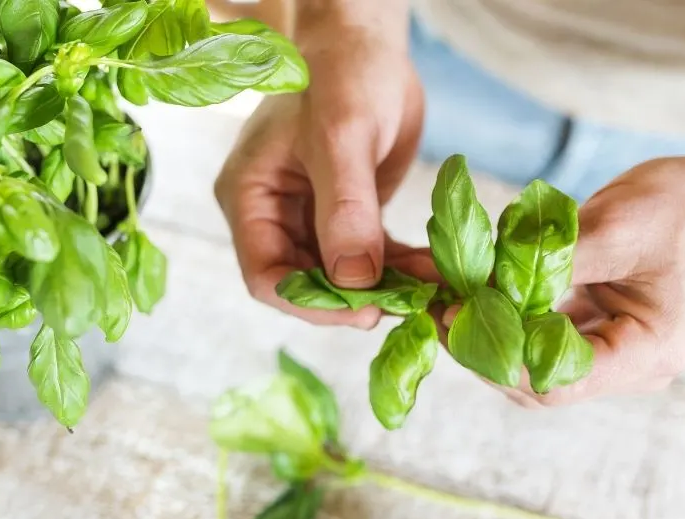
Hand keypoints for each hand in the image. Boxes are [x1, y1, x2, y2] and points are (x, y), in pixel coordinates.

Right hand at [215, 6, 422, 328]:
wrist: (365, 43)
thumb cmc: (339, 71)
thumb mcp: (341, 134)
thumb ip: (345, 208)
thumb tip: (355, 281)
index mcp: (249, 199)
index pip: (267, 277)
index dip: (312, 303)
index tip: (365, 309)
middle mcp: (274, 217)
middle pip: (307, 285)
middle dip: (357, 300)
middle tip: (411, 304)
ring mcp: (310, 219)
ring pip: (343, 278)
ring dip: (388, 288)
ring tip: (434, 291)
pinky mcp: (346, 218)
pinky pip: (370, 258)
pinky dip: (402, 268)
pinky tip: (435, 272)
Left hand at [448, 151, 684, 406]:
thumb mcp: (617, 226)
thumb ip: (550, 261)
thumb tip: (481, 283)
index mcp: (644, 355)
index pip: (557, 383)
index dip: (500, 358)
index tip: (457, 318)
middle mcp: (625, 365)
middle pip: (535, 382)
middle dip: (482, 349)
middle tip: (438, 310)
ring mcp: (607, 349)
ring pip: (529, 362)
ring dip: (487, 333)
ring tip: (445, 299)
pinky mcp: (591, 327)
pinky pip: (538, 334)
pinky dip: (504, 315)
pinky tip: (472, 291)